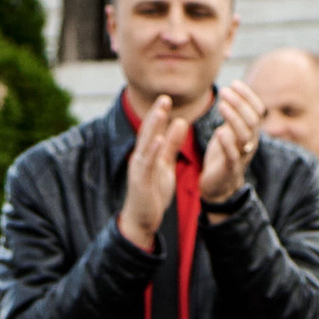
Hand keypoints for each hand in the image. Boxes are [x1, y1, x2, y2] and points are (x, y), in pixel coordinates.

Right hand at [118, 96, 182, 249]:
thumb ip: (172, 145)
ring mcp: (139, 170)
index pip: (152, 130)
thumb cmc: (153, 193)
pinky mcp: (140, 182)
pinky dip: (152, 151)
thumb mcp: (166, 165)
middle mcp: (140, 158)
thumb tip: (180, 122)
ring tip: (161, 111)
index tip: (167, 98)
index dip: (159, 114)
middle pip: (147, 133)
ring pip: (145, 144)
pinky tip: (159, 139)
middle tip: (165, 97)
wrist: (142, 220)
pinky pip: (147, 164)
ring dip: (153, 127)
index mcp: (147, 154)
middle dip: (155, 115)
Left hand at [195, 80, 263, 208]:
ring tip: (221, 105)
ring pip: (244, 135)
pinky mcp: (230, 169)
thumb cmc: (223, 156)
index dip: (248, 95)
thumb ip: (233, 116)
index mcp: (251, 132)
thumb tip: (233, 92)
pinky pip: (233, 155)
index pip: (258, 109)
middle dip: (239, 102)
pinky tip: (219, 131)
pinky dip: (227, 142)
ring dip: (233, 117)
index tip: (234, 83)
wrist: (218, 187)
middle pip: (252, 119)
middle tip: (224, 91)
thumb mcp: (230, 131)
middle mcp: (250, 143)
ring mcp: (242, 156)